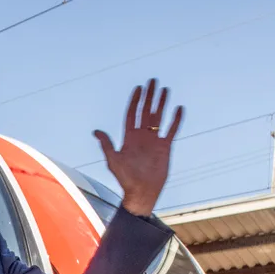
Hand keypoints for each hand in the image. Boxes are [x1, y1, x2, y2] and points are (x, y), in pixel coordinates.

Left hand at [94, 78, 183, 216]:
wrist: (141, 192)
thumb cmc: (125, 179)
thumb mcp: (113, 161)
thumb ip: (107, 145)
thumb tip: (96, 131)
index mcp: (129, 137)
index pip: (132, 114)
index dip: (135, 100)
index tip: (139, 88)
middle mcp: (142, 136)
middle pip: (146, 111)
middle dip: (149, 96)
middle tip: (153, 81)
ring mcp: (154, 141)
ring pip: (158, 118)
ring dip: (161, 104)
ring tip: (165, 90)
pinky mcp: (165, 148)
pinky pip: (171, 130)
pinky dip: (175, 120)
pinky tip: (178, 108)